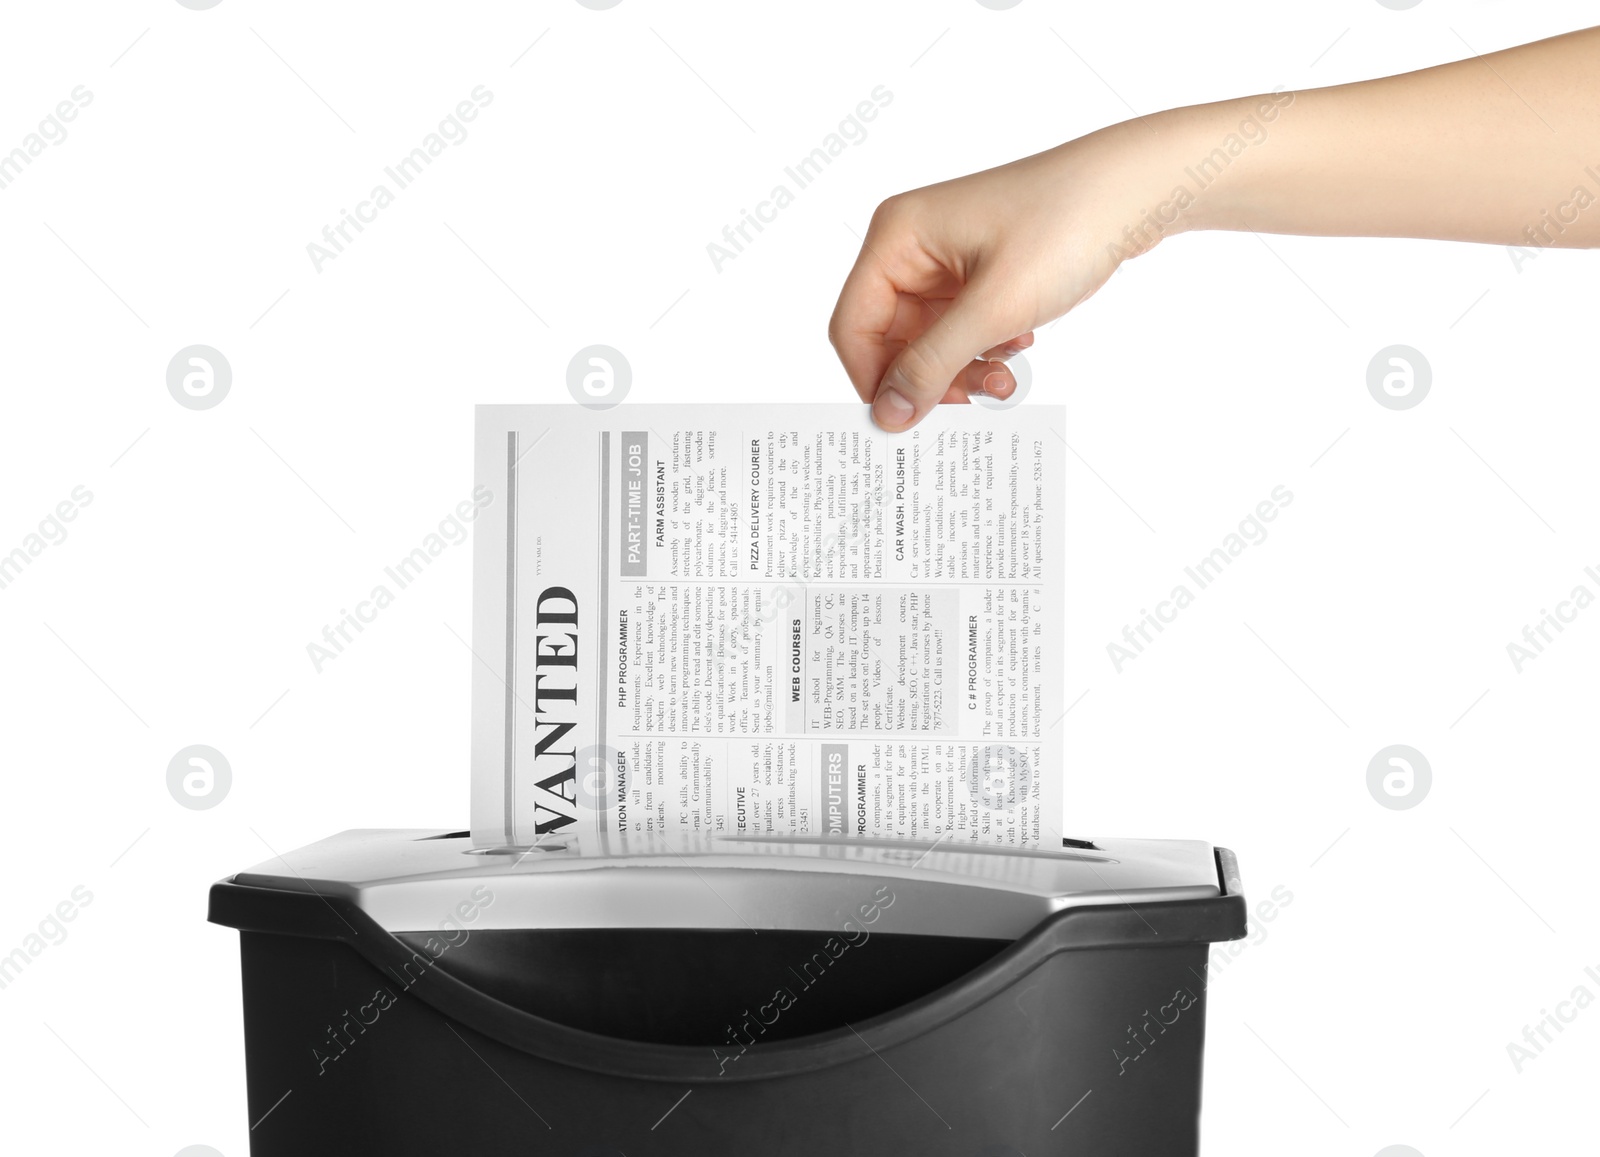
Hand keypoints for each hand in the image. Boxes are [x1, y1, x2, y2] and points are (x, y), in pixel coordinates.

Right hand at [829, 123, 1171, 431]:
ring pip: (927, 341)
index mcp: (896, 237)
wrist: (1137, 190)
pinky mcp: (977, 271)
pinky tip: (1019, 346)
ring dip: (962, 370)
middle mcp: (911, 246)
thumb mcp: (994, 308)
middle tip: (973, 401)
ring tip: (1006, 379)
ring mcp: (945, 259)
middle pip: (889, 339)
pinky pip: (960, 329)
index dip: (874, 379)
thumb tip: (887, 415)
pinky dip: (984, 350)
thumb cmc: (1065, 225)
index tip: (907, 422)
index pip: (853, 326)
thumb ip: (932, 365)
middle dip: (929, 377)